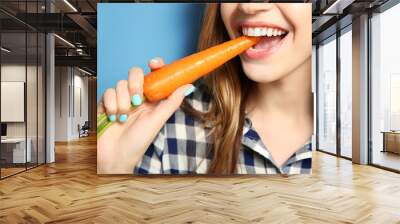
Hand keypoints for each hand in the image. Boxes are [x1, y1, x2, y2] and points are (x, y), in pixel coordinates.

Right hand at [97, 57, 194, 173]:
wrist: (115, 157)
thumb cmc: (138, 143)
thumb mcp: (157, 121)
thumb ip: (172, 102)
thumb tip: (188, 86)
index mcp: (152, 100)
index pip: (155, 75)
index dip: (155, 66)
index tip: (153, 63)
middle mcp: (137, 97)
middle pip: (135, 74)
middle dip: (135, 84)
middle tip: (137, 99)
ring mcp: (122, 99)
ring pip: (121, 83)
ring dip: (123, 101)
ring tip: (124, 117)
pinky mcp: (107, 103)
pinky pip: (108, 92)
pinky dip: (111, 104)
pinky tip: (114, 117)